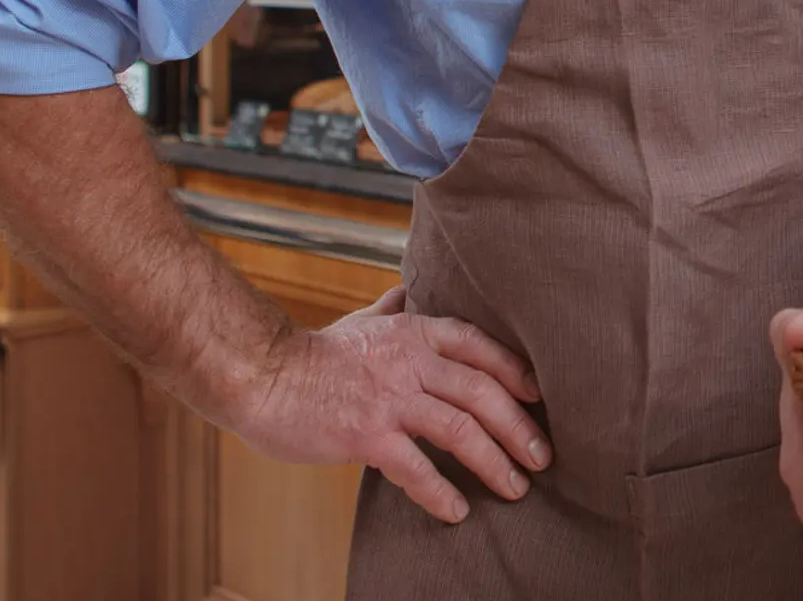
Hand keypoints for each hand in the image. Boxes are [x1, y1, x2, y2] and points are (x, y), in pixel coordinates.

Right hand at [229, 286, 546, 523]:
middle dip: (519, 426)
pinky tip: (457, 511)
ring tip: (516, 487)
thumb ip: (391, 311)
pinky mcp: (366, 434)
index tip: (541, 395)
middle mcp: (409, 361)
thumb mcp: (360, 321)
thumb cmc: (311, 355)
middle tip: (543, 456)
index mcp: (412, 332)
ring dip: (494, 462)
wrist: (259, 375)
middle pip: (482, 391)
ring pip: (460, 429)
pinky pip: (415, 468)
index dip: (515, 369)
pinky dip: (441, 492)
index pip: (479, 344)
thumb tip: (409, 291)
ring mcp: (389, 398)